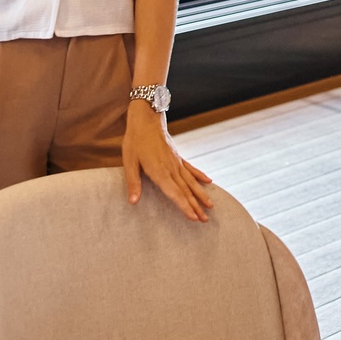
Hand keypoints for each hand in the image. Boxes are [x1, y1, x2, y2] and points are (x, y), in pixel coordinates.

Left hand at [123, 105, 214, 222]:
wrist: (146, 118)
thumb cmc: (135, 140)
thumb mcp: (129, 162)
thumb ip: (133, 182)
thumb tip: (133, 202)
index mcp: (159, 172)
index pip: (175, 193)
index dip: (185, 207)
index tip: (194, 218)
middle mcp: (172, 169)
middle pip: (186, 191)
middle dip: (196, 206)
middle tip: (205, 221)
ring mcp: (177, 162)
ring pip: (191, 182)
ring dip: (201, 195)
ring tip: (211, 206)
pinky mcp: (177, 156)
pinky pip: (191, 168)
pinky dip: (200, 176)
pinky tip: (209, 182)